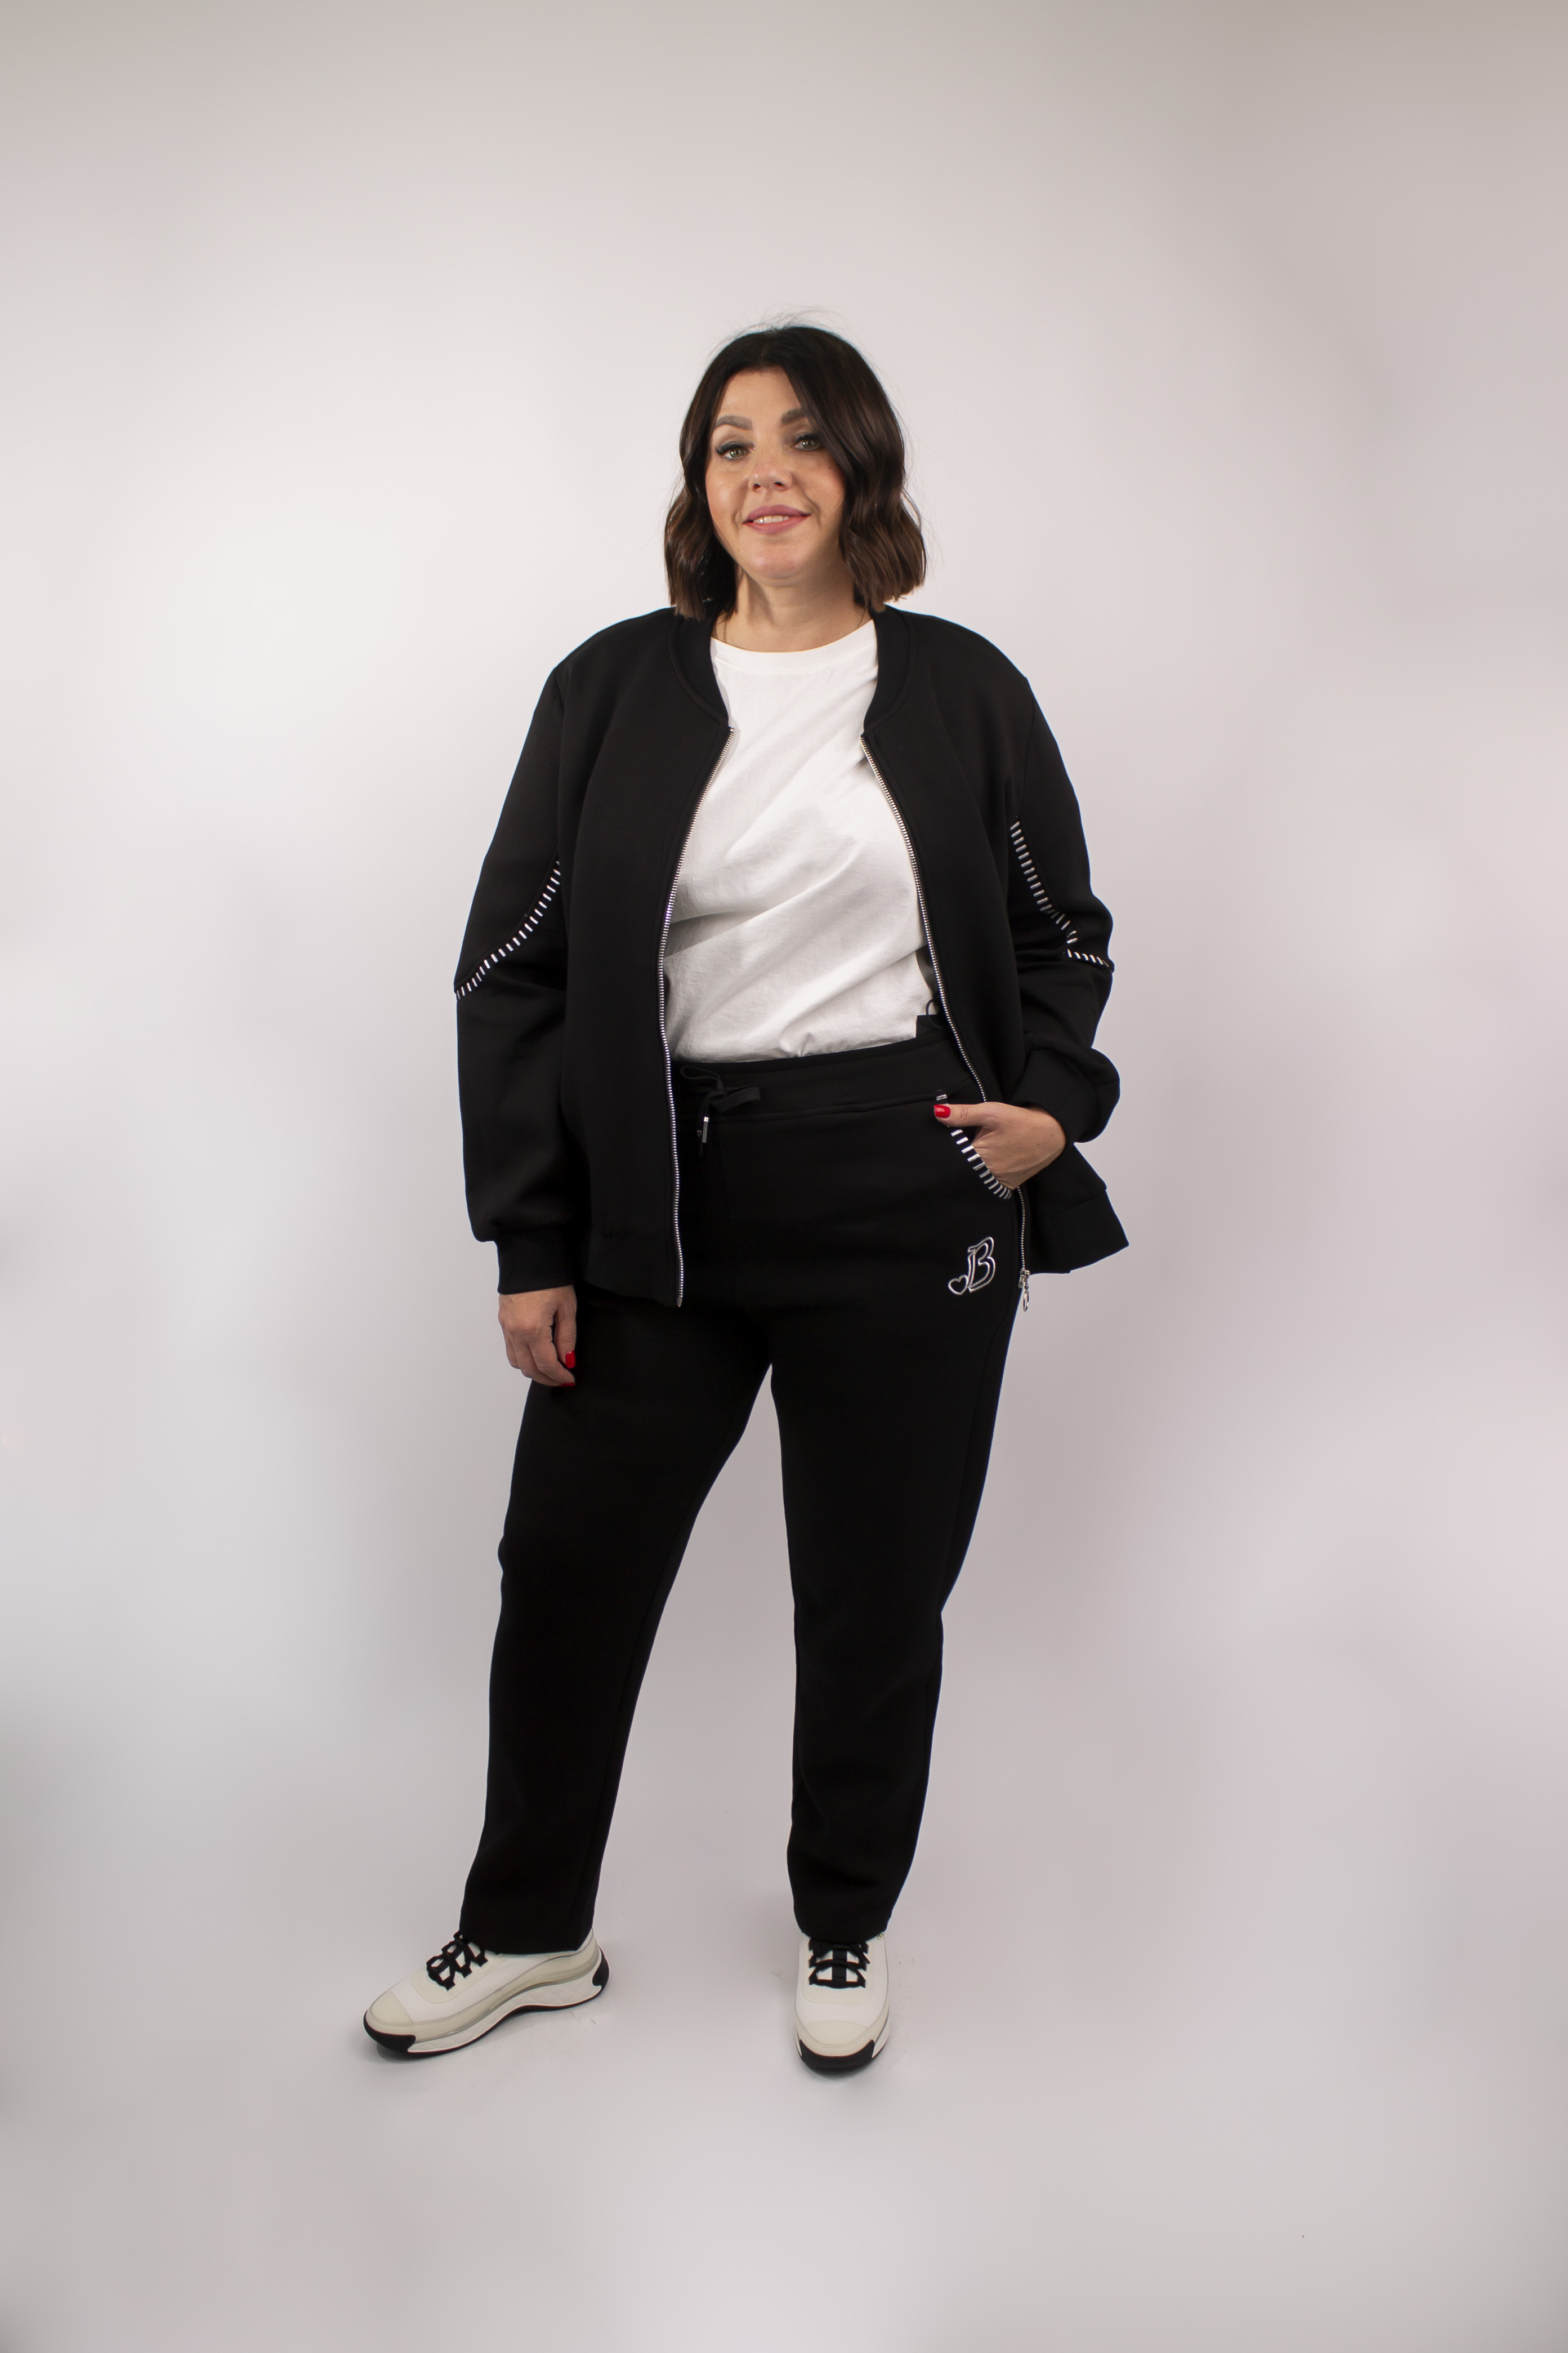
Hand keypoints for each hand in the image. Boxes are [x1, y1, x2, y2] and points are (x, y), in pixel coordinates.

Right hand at [499, 1285, 576, 1385]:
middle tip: (561, 1379)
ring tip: (549, 1368)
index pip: (545, 1364)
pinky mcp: (502, 1321)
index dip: (558, 1376)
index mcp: (532, 1328)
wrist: (528, 1255)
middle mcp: (515, 1331)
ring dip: (533, 1369)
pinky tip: (536, 1353)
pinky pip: (510, 1348)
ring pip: (516, 1361)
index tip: (569, 1379)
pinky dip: (522, 1357)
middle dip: (546, 1378)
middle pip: (528, 1368)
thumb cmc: (550, 1277)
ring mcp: (506, 1326)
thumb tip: (567, 1360)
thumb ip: (567, 1337)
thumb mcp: (567, 1307)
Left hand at [935, 1101, 1066, 1188]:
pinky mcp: (1006, 1185)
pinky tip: (987, 1161)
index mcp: (979, 1157)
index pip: (951, 1158)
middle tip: (964, 1144)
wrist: (1051, 1134)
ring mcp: (997, 1183)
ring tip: (977, 1152)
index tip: (947, 1142)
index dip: (947, 1150)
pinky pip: (987, 1181)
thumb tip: (938, 1112)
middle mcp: (986, 1175)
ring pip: (973, 1177)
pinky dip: (984, 1173)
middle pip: (961, 1169)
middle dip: (958, 1159)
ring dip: (970, 1167)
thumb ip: (964, 1114)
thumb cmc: (1021, 1122)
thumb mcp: (991, 1112)